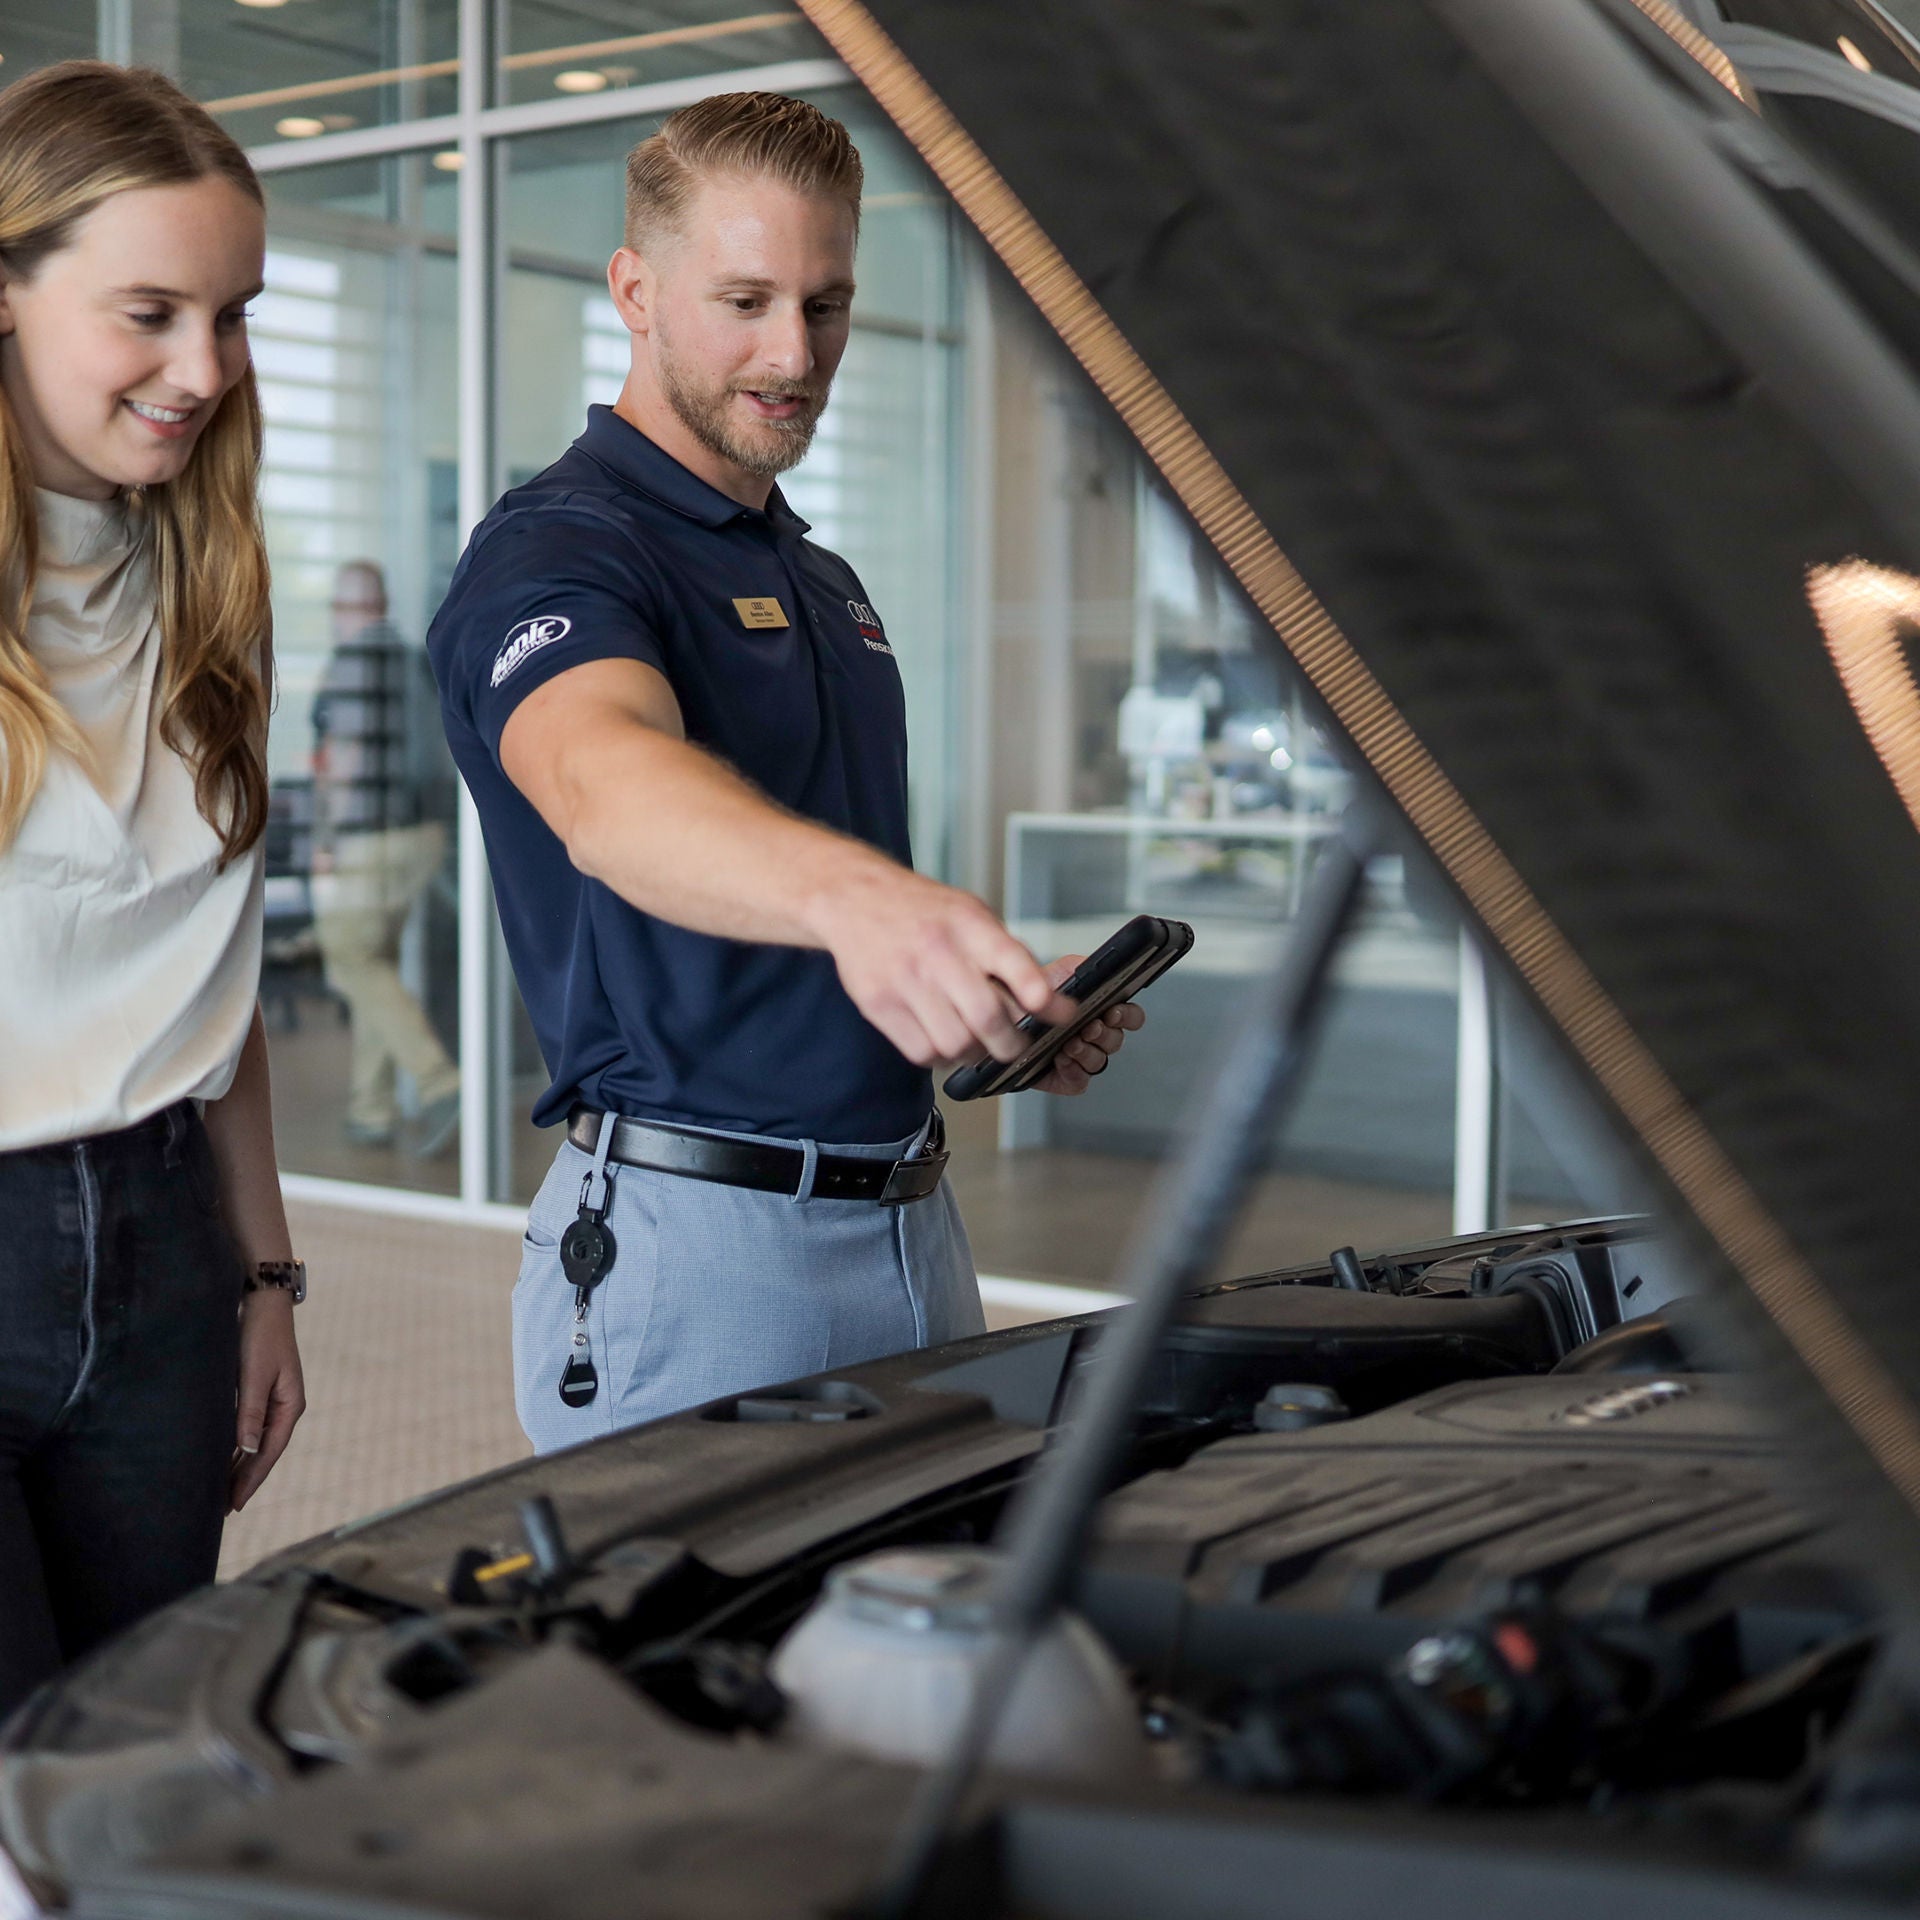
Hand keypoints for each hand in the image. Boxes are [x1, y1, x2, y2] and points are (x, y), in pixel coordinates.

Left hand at [230, 1289, 305, 1513]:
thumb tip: (245, 1451)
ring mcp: (272, 1399)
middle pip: (263, 1452)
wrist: (261, 1301)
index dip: (251, 1480)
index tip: (233, 1506)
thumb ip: (250, 1412)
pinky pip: (247, 1428)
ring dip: (238, 1465)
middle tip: (222, 1510)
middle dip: (243, 1479)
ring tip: (219, 1492)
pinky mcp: (258, 1391)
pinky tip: (221, 1458)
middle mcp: (283, 1407)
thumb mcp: (254, 1375)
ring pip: (254, 1442)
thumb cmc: (259, 1336)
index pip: (269, 1453)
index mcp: (290, 1406)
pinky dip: (234, 1446)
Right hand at [814, 861, 1077, 1067]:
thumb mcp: (971, 913)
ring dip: (975, 1054)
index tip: (1062, 1015)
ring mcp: (905, 980)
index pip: (1016, 964)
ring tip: (976, 1043)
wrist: (855, 899)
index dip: (1045, 998)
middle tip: (1016, 1045)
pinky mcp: (879, 1004)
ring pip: (956, 1044)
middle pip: (988, 1018)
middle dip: (1011, 1044)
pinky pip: (922, 1053)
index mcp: (969, 924)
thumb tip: (1044, 1001)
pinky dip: (941, 1057)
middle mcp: (938, 951)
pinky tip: (943, 1040)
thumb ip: (1005, 954)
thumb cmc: (922, 911)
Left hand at [1030, 954, 1145, 1095]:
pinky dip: (1073, 1070)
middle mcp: (1094, 1035)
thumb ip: (1086, 967)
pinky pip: (1080, 1081)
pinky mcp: (1065, 1077)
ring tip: (1069, 1043)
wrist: (1000, 1016)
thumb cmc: (1031, 994)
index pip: (1130, 1016)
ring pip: (1099, 1061)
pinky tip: (1061, 1059)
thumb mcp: (1061, 971)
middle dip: (1103, 1034)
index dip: (1127, 1016)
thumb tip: (1102, 971)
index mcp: (1100, 1010)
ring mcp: (1081, 1058)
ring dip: (1086, 1052)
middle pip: (1116, 1041)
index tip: (1113, 1012)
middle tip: (1088, 1027)